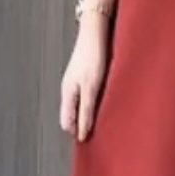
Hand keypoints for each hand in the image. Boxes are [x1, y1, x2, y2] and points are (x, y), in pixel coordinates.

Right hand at [60, 18, 109, 142]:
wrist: (96, 31)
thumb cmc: (93, 56)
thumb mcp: (91, 87)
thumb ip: (86, 111)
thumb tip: (81, 134)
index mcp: (67, 94)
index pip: (67, 123)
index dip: (77, 133)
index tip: (92, 144)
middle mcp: (69, 90)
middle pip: (73, 115)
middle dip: (84, 125)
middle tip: (102, 134)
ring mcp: (76, 82)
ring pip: (81, 105)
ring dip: (91, 114)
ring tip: (107, 120)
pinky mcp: (86, 75)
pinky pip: (88, 95)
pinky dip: (95, 102)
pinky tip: (107, 101)